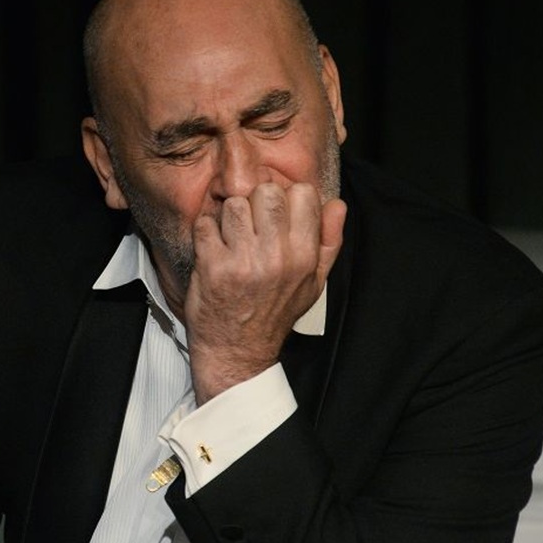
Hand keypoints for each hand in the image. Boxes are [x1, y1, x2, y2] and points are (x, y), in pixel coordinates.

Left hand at [185, 181, 345, 403]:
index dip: (287, 198)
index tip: (276, 217)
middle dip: (255, 201)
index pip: (302, 193)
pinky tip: (213, 249)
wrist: (237, 351)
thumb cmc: (274, 314)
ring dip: (228, 217)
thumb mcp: (313, 283)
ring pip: (233, 203)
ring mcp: (244, 261)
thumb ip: (328, 242)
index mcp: (304, 256)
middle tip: (250, 224)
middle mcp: (277, 256)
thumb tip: (337, 205)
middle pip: (266, 191)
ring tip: (231, 238)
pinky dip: (205, 232)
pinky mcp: (213, 266)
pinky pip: (205, 224)